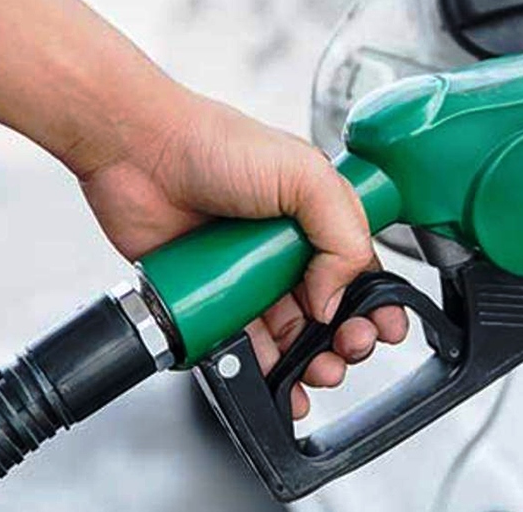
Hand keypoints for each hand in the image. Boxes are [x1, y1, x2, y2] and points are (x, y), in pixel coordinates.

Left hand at [80, 92, 408, 418]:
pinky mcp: (212, 300)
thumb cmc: (213, 144)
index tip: (384, 326)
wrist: (137, 153)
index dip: (377, 301)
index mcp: (317, 215)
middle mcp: (286, 248)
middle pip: (331, 311)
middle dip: (347, 338)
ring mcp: (249, 276)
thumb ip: (342, 235)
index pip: (361, 269)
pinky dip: (260, 370)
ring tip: (317, 371)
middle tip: (348, 348)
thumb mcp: (304, 174)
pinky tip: (273, 378)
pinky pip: (241, 345)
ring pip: (290, 337)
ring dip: (310, 362)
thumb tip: (335, 299)